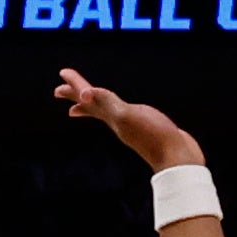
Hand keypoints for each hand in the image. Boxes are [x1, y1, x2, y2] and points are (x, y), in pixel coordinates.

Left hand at [53, 71, 197, 172]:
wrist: (179, 161)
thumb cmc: (155, 138)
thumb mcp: (128, 117)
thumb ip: (109, 105)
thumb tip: (84, 94)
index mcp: (113, 117)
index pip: (89, 98)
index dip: (75, 86)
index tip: (61, 76)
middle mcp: (119, 121)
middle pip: (93, 105)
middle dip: (76, 95)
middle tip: (58, 90)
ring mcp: (132, 125)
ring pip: (107, 111)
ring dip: (94, 104)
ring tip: (84, 100)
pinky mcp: (147, 127)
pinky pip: (126, 115)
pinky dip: (118, 110)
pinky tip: (123, 112)